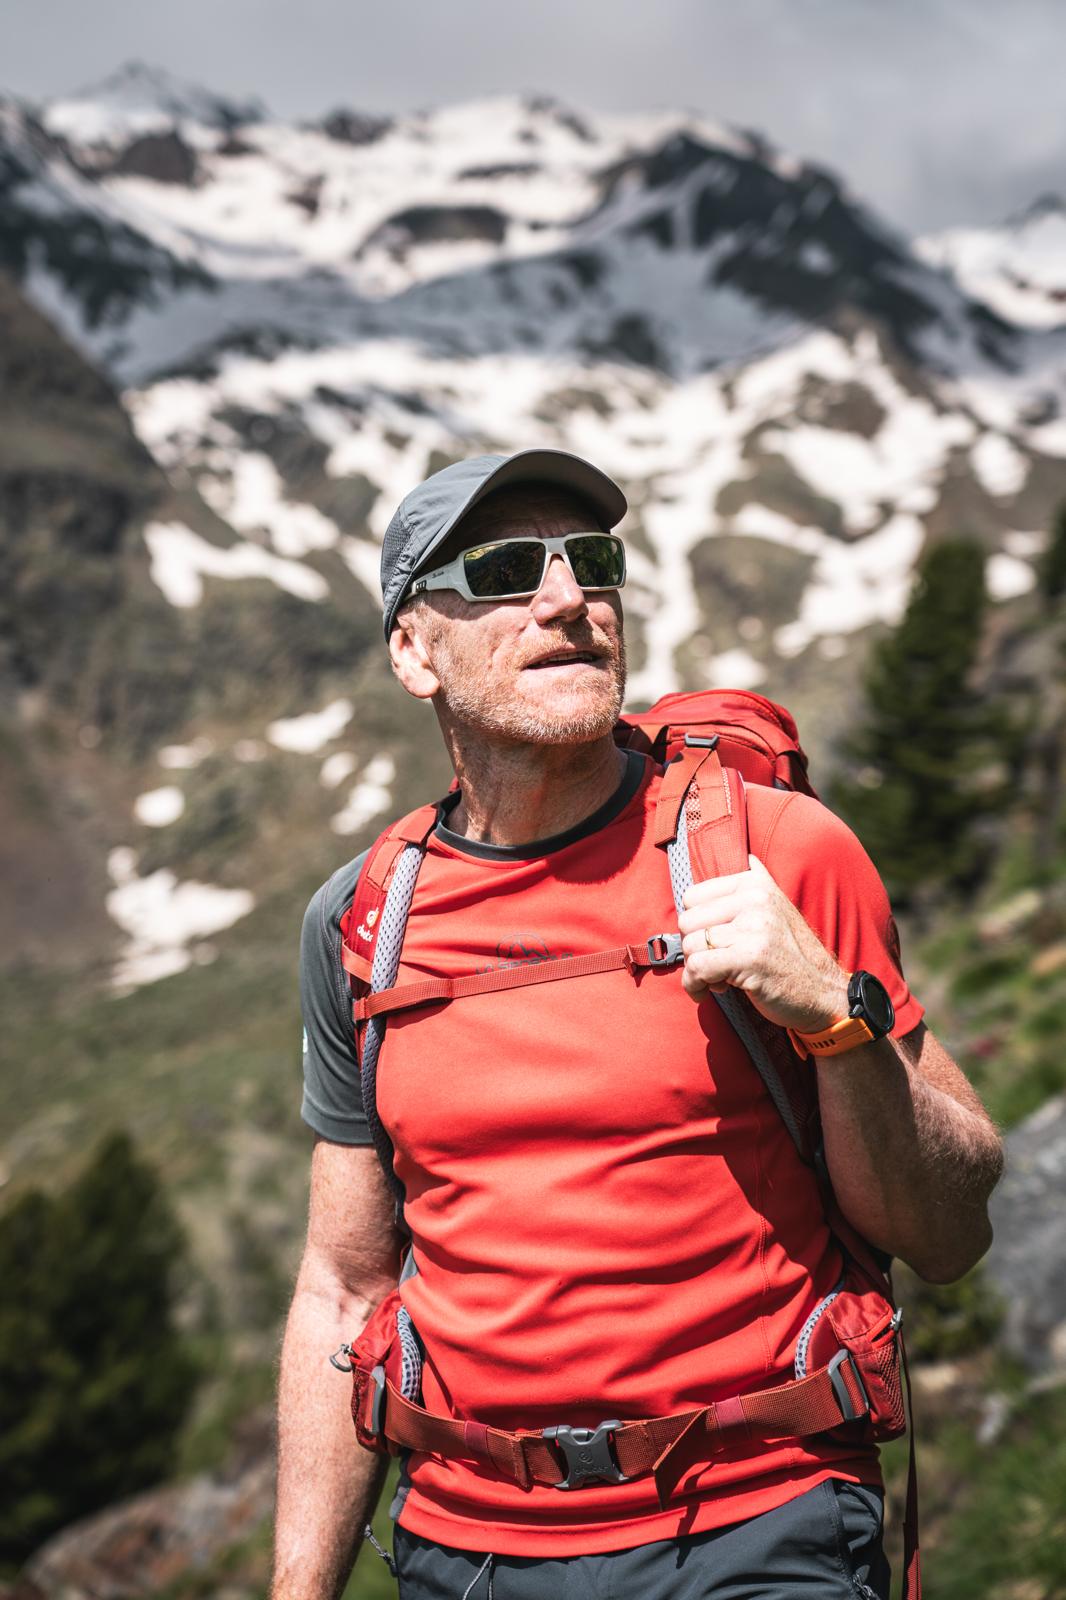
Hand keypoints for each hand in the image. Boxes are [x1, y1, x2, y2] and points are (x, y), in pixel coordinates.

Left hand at [677, 854, 849, 1032]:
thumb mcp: (779, 909)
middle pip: (687, 921)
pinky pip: (698, 968)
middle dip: (694, 948)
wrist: (824, 993)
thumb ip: (759, 882)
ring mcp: (753, 927)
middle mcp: (754, 899)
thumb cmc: (793, 956)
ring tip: (717, 979)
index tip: (713, 942)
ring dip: (695, 971)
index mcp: (755, 883)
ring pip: (690, 946)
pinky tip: (708, 992)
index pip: (692, 896)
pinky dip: (695, 986)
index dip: (696, 924)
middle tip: (715, 963)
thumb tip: (746, 857)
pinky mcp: (749, 957)